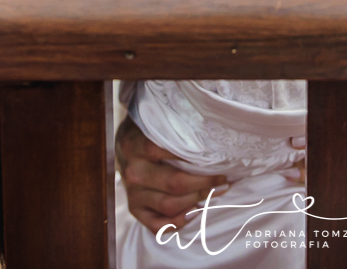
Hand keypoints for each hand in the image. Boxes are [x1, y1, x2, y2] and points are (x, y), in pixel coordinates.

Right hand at [116, 118, 226, 233]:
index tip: (220, 160)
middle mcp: (133, 171)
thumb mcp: (156, 122)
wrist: (123, 145)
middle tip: (223, 181)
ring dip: (196, 201)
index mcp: (136, 145)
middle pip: (175, 183)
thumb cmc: (147, 132)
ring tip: (214, 193)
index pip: (172, 152)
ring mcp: (132, 192)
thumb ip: (175, 126)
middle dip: (204, 184)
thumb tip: (211, 137)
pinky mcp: (134, 208)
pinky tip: (193, 212)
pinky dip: (177, 223)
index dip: (200, 159)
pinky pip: (156, 226)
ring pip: (169, 205)